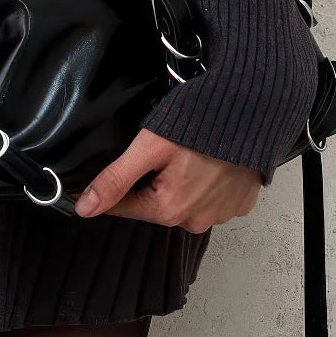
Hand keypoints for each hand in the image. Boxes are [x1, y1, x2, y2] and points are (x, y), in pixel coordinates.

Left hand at [71, 129, 259, 231]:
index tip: (111, 169)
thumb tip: (83, 208)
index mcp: (168, 210)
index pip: (124, 206)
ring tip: (187, 153)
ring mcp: (220, 214)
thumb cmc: (199, 127)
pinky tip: (208, 161)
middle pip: (155, 203)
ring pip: (183, 201)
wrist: (252, 115)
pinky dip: (206, 183)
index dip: (112, 186)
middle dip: (151, 180)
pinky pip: (211, 198)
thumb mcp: (149, 148)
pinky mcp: (240, 204)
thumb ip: (115, 179)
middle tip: (161, 150)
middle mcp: (195, 221)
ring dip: (179, 183)